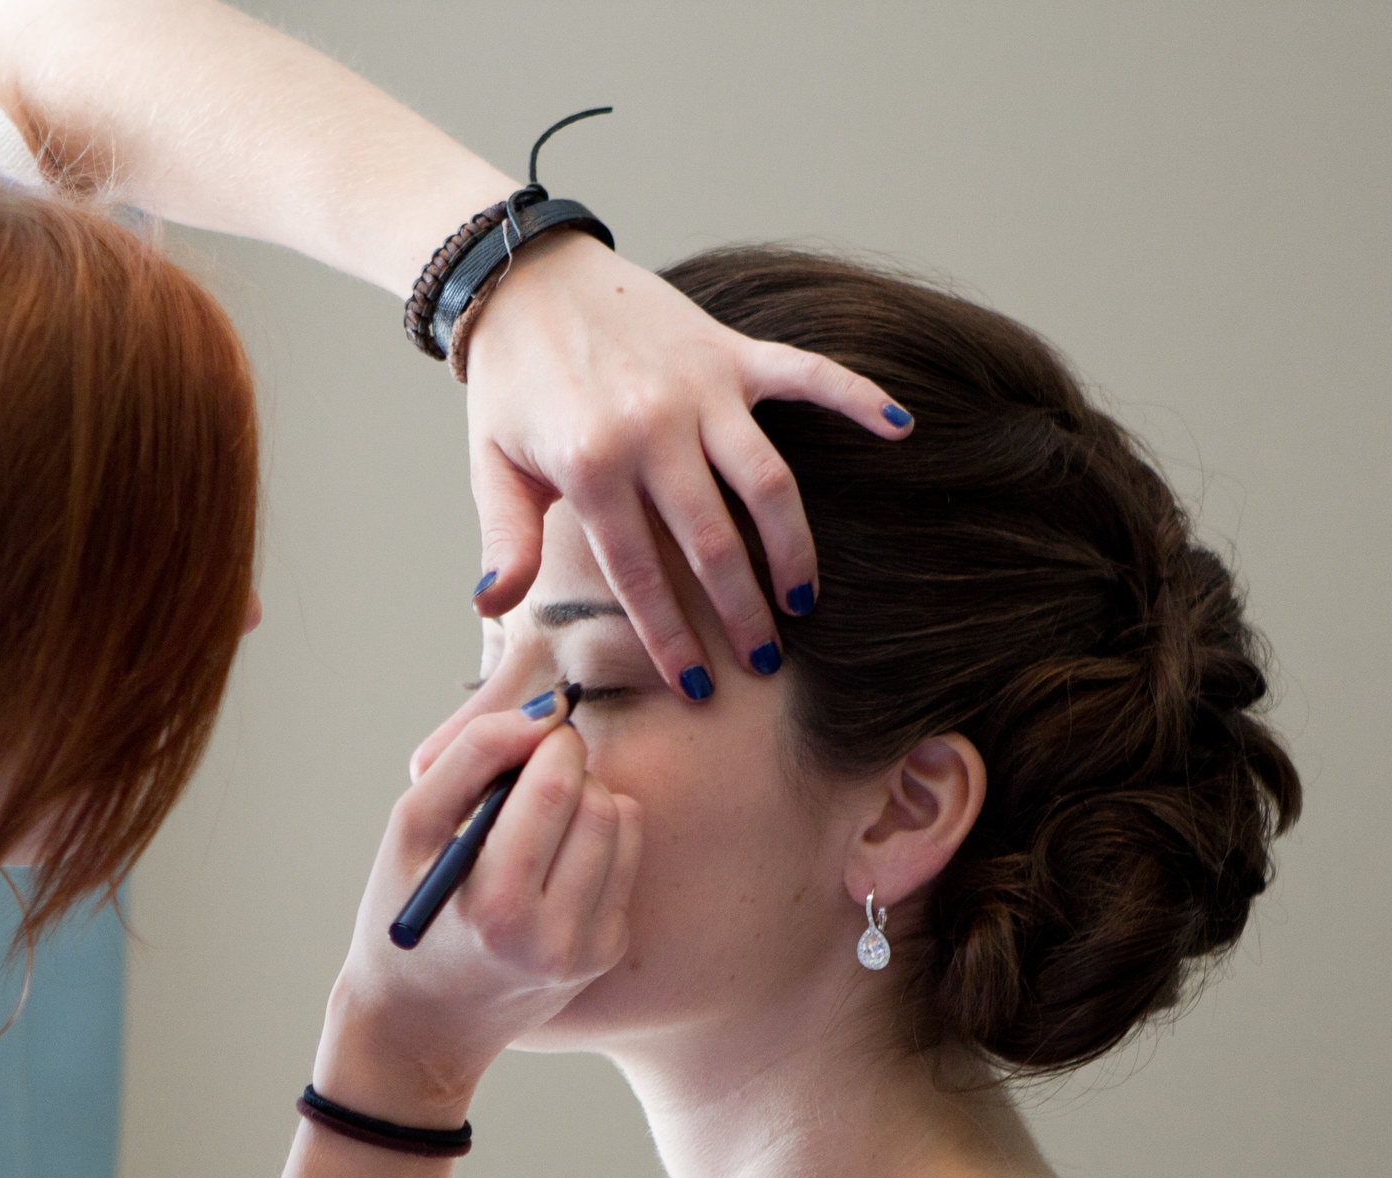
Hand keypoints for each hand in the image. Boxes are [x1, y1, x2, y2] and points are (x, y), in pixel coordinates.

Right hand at [319, 692, 640, 1123]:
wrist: (421, 1024)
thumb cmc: (404, 916)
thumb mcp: (409, 831)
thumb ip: (470, 760)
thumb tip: (544, 711)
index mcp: (498, 907)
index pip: (557, 788)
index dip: (549, 740)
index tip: (528, 733)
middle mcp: (553, 937)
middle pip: (599, 803)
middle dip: (569, 769)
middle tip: (528, 773)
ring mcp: (587, 950)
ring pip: (623, 824)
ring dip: (588, 799)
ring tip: (537, 818)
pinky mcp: (605, 952)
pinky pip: (625, 859)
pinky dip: (594, 839)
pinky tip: (550, 859)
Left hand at [462, 233, 911, 692]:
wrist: (525, 279)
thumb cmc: (511, 382)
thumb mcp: (492, 466)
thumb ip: (505, 539)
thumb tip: (490, 607)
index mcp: (592, 465)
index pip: (641, 573)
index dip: (671, 636)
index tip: (698, 685)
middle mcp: (654, 428)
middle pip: (714, 540)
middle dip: (742, 610)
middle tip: (763, 659)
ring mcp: (700, 387)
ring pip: (768, 480)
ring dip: (794, 545)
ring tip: (804, 599)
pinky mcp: (729, 349)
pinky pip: (807, 375)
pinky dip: (857, 397)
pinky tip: (901, 430)